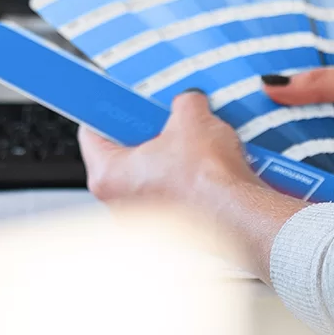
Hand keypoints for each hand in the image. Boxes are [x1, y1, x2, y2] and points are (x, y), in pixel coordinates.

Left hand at [79, 92, 301, 270]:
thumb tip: (188, 102)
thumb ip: (182, 103)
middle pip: (122, 157)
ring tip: (192, 143)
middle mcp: (118, 205)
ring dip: (168, 160)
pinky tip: (205, 169)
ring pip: (148, 179)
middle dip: (145, 136)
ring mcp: (144, 223)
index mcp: (107, 176)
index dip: (107, 111)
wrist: (242, 217)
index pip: (91, 133)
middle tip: (163, 119)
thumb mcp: (192, 117)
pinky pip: (171, 197)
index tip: (119, 102)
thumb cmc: (207, 182)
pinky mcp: (172, 232)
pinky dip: (184, 183)